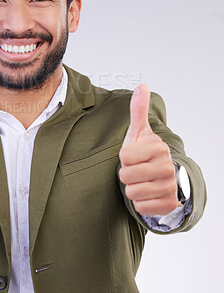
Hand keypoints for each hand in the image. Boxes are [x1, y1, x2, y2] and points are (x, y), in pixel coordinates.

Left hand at [119, 85, 177, 216]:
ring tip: (141, 181)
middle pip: (125, 176)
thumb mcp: (139, 131)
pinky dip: (140, 203)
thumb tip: (142, 86)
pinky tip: (147, 193)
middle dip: (126, 174)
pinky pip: (140, 207)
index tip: (134, 155)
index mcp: (158, 148)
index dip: (124, 157)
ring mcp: (170, 187)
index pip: (124, 156)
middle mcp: (167, 167)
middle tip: (136, 170)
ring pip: (131, 193)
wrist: (160, 176)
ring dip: (132, 188)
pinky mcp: (168, 205)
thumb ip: (138, 110)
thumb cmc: (144, 153)